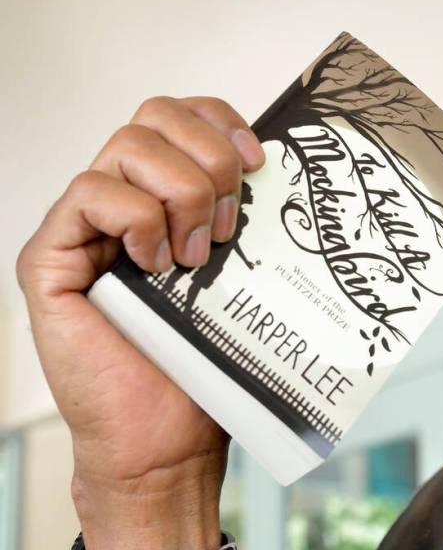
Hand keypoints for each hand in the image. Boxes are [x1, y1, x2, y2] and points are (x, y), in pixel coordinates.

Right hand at [16, 96, 265, 549]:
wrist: (167, 434)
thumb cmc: (204, 361)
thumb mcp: (241, 273)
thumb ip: (243, 214)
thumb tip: (284, 167)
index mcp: (163, 195)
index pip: (182, 114)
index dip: (223, 121)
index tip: (260, 163)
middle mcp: (120, 199)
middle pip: (155, 114)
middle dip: (210, 159)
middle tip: (232, 225)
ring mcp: (82, 225)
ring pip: (128, 145)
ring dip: (182, 195)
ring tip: (197, 257)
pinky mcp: (50, 256)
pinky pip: (90, 193)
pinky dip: (137, 220)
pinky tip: (155, 266)